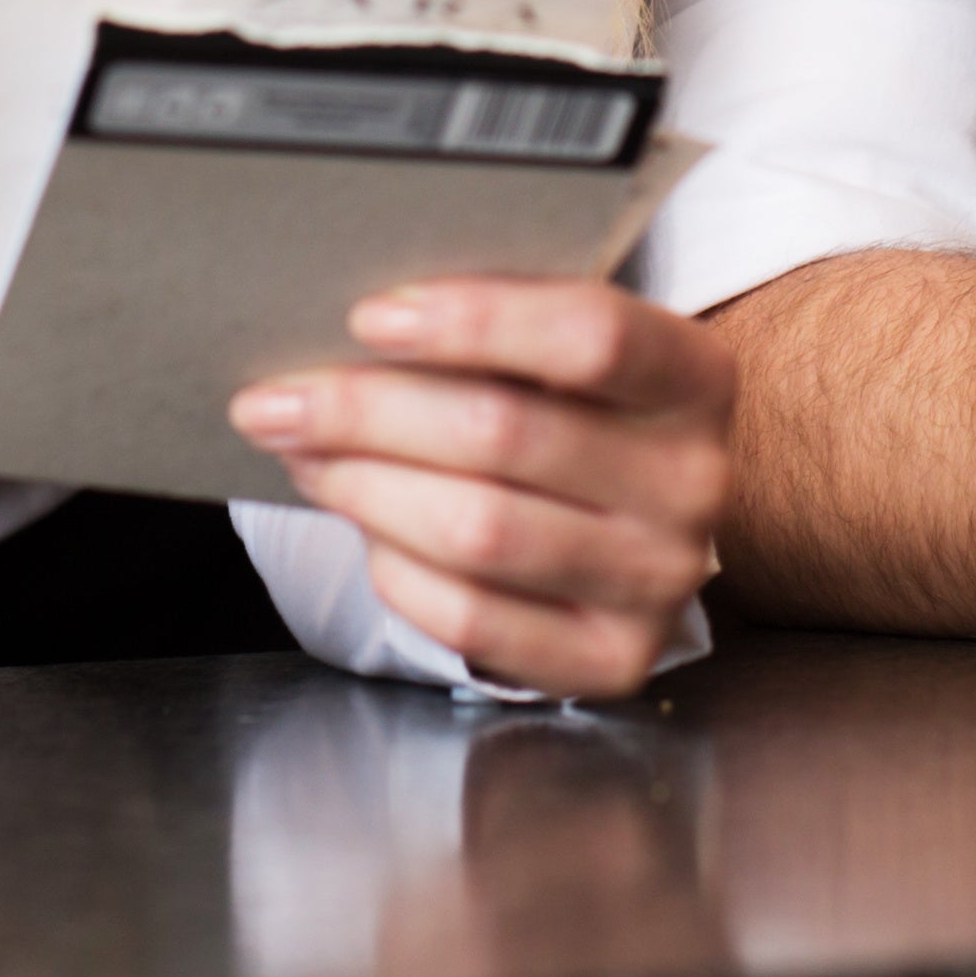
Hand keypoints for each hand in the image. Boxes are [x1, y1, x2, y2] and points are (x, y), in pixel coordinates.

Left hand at [234, 276, 733, 700]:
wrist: (622, 526)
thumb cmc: (566, 413)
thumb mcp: (559, 351)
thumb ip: (490, 323)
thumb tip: (353, 327)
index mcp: (694, 376)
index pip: (591, 334)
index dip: (473, 320)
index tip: (367, 317)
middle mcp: (693, 481)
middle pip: (507, 434)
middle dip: (369, 413)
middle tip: (281, 402)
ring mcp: (658, 580)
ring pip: (478, 530)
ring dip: (365, 489)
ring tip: (306, 457)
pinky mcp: (611, 659)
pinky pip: (471, 617)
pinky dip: (395, 568)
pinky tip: (364, 528)